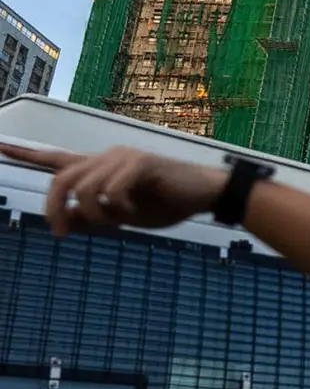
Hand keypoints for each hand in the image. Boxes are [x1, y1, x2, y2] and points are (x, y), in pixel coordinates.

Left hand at [0, 144, 227, 236]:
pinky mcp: (140, 163)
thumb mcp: (122, 217)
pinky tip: (136, 214)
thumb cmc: (165, 204)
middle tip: (60, 234)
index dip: (25, 154)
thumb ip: (91, 217)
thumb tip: (62, 221)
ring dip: (98, 216)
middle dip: (54, 209)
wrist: (204, 195)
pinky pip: (111, 192)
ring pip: (85, 190)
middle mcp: (107, 156)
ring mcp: (123, 157)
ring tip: (119, 224)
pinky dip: (120, 211)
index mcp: (101, 168)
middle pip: (61, 180)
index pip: (55, 159)